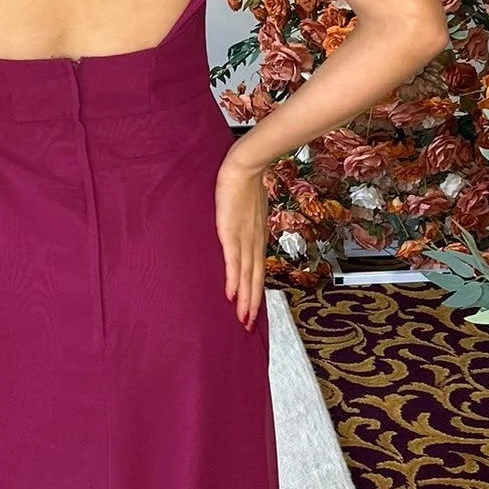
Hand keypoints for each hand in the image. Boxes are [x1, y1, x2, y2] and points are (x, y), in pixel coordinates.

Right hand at [215, 142, 267, 329]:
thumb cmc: (245, 180)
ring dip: (246, 299)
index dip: (256, 290)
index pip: (257, 269)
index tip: (254, 307)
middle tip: (248, 324)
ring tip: (243, 318)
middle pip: (255, 278)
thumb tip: (240, 226)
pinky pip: (234, 261)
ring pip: (247, 275)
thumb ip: (245, 219)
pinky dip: (235, 280)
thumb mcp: (247, 205)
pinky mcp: (232, 232)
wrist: (245, 164)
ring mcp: (244, 238)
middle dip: (252, 303)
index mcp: (257, 236)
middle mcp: (254, 241)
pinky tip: (232, 294)